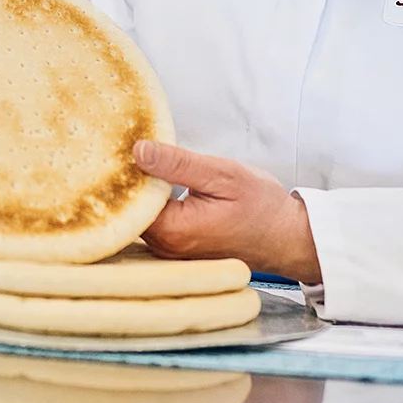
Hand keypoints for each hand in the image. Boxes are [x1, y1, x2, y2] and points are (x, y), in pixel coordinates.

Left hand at [133, 141, 322, 283]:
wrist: (288, 237)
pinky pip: (151, 227)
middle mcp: (166, 249)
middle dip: (123, 184)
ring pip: (137, 220)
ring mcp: (171, 254)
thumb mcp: (222, 174)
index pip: (125, 203)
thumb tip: (138, 150)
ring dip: (136, 194)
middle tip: (117, 150)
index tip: (114, 149)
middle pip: (127, 214)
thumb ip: (178, 163)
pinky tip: (149, 183)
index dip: (117, 175)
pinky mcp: (178, 251)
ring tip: (130, 162)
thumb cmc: (262, 207)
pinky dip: (147, 206)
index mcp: (173, 231)